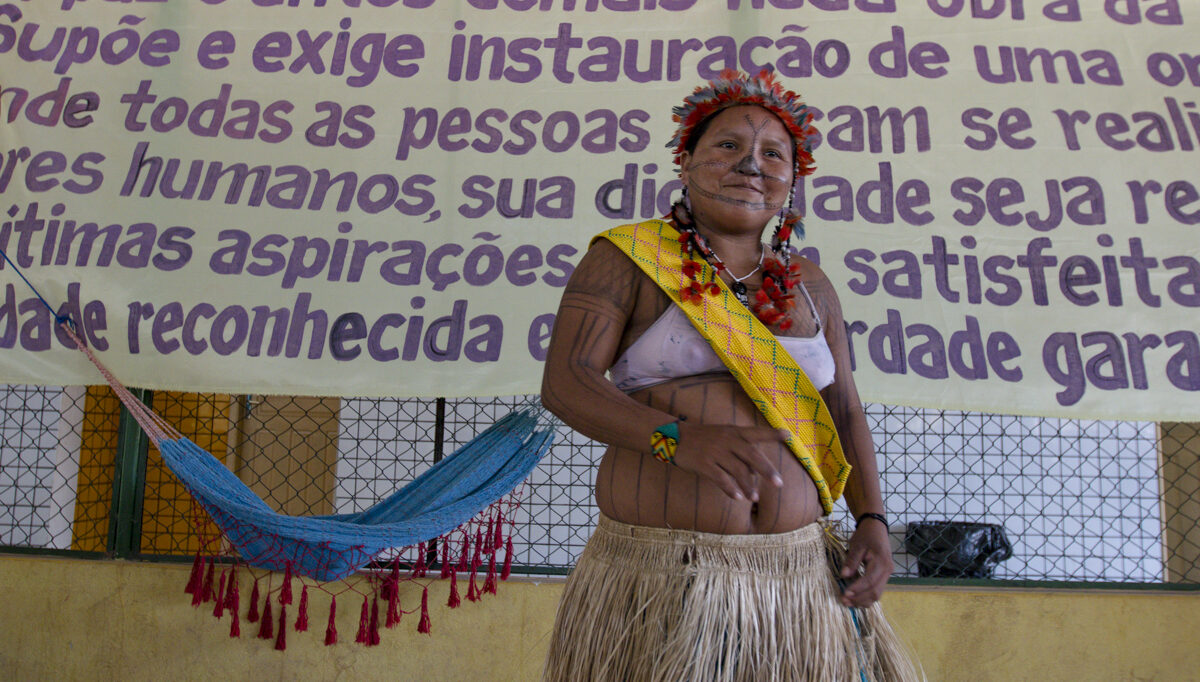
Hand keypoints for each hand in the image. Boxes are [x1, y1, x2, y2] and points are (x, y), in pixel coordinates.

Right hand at [671, 422, 785, 500]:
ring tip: (755, 498)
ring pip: (737, 470)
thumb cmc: (704, 439)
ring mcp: (715, 451)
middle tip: (778, 483)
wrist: (676, 438)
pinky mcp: (704, 463)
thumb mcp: (724, 435)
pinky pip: (720, 478)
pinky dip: (730, 489)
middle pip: (751, 455)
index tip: (787, 435)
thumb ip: (741, 450)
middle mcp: (727, 440)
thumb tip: (756, 472)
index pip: (756, 432)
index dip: (771, 434)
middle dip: (766, 470)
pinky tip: (738, 497)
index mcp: (734, 432)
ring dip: (748, 486)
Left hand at [839, 517, 893, 606]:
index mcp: (881, 562)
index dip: (857, 589)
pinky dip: (866, 596)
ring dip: (863, 600)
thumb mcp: (856, 545)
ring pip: (877, 593)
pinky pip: (877, 589)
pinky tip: (855, 598)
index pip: (870, 580)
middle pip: (875, 591)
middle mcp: (887, 571)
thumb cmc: (866, 535)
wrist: (876, 528)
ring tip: (848, 603)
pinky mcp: (884, 576)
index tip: (845, 594)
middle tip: (844, 601)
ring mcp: (887, 574)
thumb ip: (851, 560)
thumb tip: (844, 576)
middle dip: (860, 599)